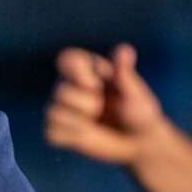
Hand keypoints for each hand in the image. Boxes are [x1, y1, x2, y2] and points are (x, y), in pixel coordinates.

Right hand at [44, 43, 170, 166]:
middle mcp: (70, 86)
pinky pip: (52, 133)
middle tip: (103, 108)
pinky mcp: (57, 131)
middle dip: (87, 104)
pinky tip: (85, 135)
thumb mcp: (135, 93)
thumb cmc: (139, 113)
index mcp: (88, 71)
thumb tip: (124, 48)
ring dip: (80, 123)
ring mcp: (61, 109)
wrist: (139, 142)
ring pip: (54, 113)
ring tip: (95, 123)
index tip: (95, 86)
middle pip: (61, 92)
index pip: (67, 59)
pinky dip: (71, 137)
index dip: (77, 73)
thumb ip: (124, 73)